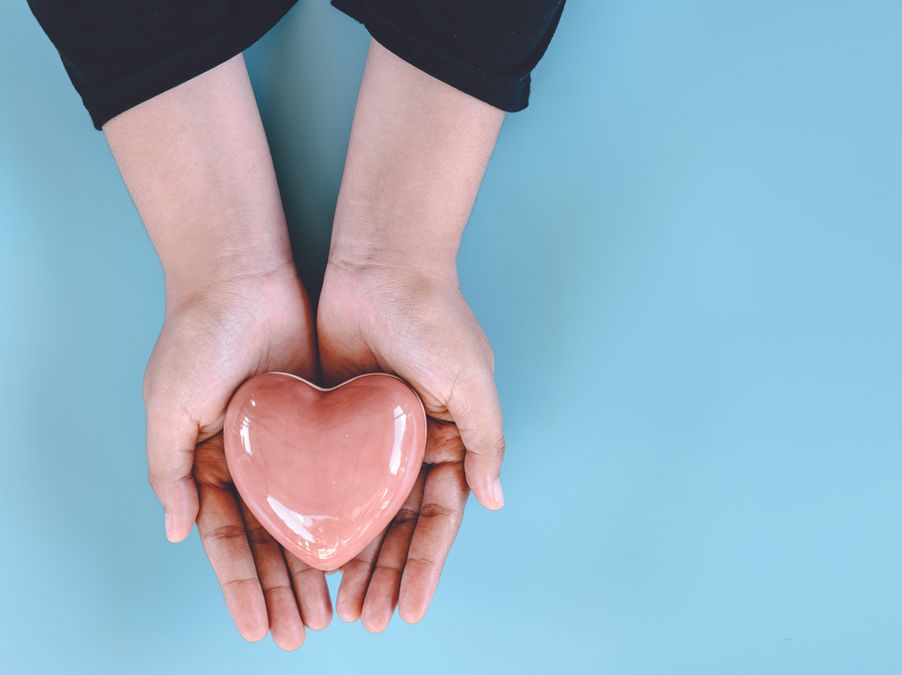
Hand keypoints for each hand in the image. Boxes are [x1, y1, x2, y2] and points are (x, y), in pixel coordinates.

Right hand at [144, 269, 330, 647]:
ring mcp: (289, 444)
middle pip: (270, 540)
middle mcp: (250, 463)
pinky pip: (341, 476)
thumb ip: (167, 470)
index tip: (257, 629)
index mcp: (207, 466)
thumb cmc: (196, 338)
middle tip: (303, 633)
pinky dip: (349, 513)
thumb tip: (179, 532)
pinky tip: (362, 549)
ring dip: (318, 564)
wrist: (243, 273)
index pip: (228, 542)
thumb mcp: (168, 406)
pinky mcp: (325, 421)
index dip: (243, 587)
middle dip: (285, 589)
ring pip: (308, 516)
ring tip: (335, 610)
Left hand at [316, 262, 504, 629]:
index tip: (408, 609)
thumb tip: (494, 500)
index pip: (440, 519)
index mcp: (452, 442)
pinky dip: (319, 517)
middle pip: (399, 527)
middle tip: (365, 619)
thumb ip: (485, 442)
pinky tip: (305, 553)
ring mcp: (372, 438)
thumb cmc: (435, 318)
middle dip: (385, 575)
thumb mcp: (473, 381)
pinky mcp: (333, 421)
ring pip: (360, 513)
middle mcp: (414, 447)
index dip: (425, 567)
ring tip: (337, 605)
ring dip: (353, 559)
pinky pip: (324, 479)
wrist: (381, 262)